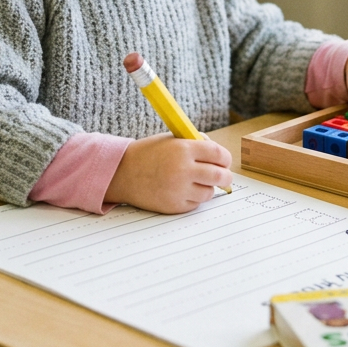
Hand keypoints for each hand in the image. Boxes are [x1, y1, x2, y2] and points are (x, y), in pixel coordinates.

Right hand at [105, 134, 232, 212]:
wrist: (122, 173)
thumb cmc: (148, 154)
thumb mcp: (171, 140)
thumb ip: (195, 144)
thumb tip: (219, 155)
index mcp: (183, 149)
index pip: (218, 154)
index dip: (225, 158)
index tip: (224, 161)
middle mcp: (183, 170)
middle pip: (220, 176)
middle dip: (225, 176)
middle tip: (223, 176)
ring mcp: (179, 190)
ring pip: (209, 192)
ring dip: (207, 187)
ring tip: (195, 181)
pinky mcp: (174, 206)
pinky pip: (196, 204)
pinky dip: (194, 198)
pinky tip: (182, 190)